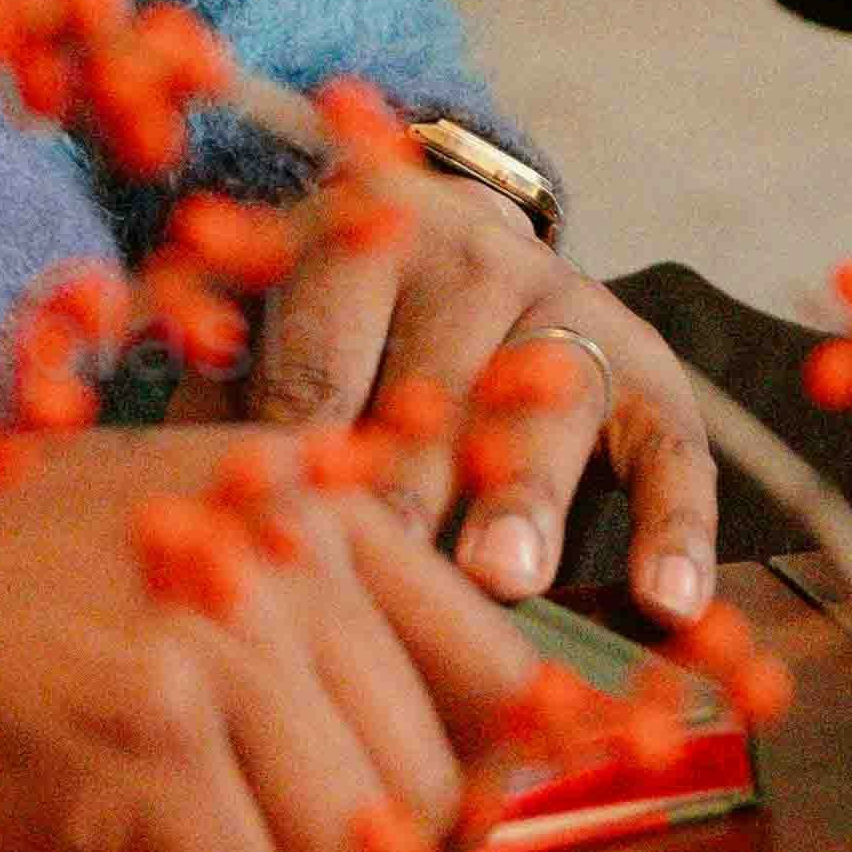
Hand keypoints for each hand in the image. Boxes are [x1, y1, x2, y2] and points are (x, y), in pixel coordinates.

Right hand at [0, 429, 541, 851]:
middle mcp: (294, 545)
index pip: (505, 682)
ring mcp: (225, 635)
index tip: (373, 840)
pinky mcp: (147, 737)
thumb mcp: (164, 566)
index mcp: (314, 497)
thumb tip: (460, 811)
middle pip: (433, 803)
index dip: (458, 797)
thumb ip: (306, 649)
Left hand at [239, 180, 722, 628]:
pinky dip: (676, 527)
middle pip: (436, 387)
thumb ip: (224, 416)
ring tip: (503, 576)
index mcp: (358, 245)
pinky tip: (671, 607)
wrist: (458, 244)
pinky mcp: (650, 367)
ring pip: (551, 407)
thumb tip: (175, 524)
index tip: (276, 538)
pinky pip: (672, 449)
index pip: (321, 361)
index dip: (296, 455)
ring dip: (524, 496)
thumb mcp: (270, 331)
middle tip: (389, 559)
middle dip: (409, 483)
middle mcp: (473, 262)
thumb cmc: (333, 331)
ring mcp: (570, 310)